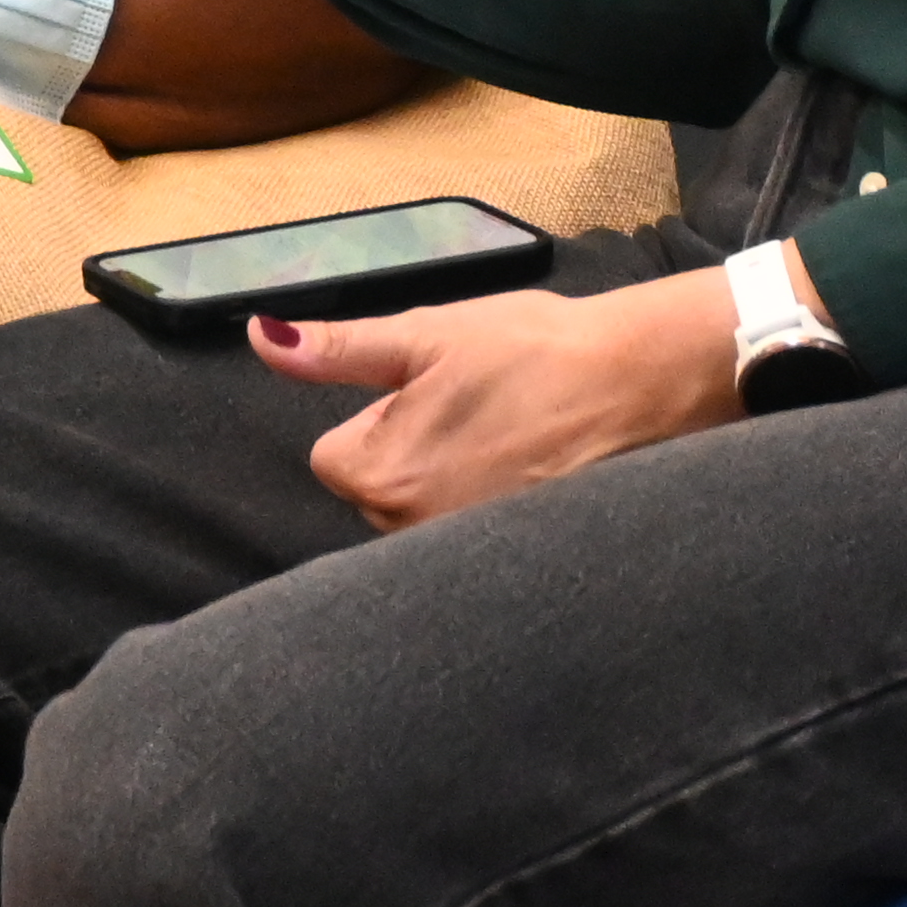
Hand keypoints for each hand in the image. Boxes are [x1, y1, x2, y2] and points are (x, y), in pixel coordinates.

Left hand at [256, 270, 747, 531]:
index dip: (380, 415)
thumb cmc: (536, 352)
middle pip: (377, 492)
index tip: (434, 394)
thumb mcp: (425, 336)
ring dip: (450, 483)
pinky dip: (491, 510)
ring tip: (510, 439)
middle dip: (410, 454)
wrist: (645, 384)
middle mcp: (417, 534)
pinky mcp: (517, 570)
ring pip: (424, 518)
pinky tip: (532, 474)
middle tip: (477, 412)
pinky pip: (471, 542)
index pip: (333, 455)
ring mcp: (469, 554)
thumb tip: (261, 338)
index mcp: (383, 476)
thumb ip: (337, 350)